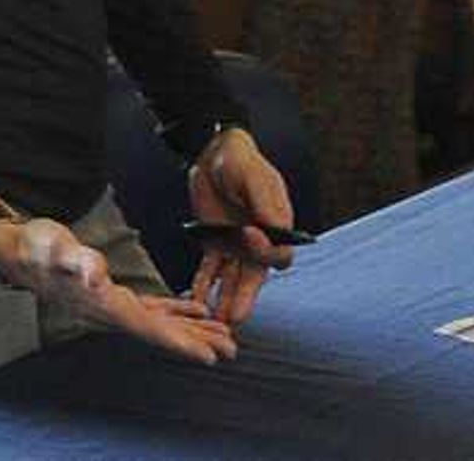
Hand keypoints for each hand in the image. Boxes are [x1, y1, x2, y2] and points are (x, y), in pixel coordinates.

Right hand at [0, 216, 238, 363]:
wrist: (18, 251)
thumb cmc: (36, 248)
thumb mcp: (53, 247)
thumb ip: (73, 260)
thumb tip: (93, 273)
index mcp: (103, 304)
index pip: (148, 328)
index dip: (179, 342)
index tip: (209, 355)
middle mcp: (111, 312)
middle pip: (161, 333)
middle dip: (196, 343)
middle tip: (232, 349)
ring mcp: (114, 306)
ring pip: (161, 324)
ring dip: (193, 331)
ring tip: (224, 336)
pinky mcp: (114, 295)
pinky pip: (152, 309)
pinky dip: (176, 312)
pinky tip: (196, 310)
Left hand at [182, 128, 297, 326]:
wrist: (214, 153)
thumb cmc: (241, 162)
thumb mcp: (254, 178)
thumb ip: (264, 204)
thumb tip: (271, 232)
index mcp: (276, 227)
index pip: (278, 256)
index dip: (266, 254)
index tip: (253, 238)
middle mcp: (258, 242)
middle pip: (254, 276)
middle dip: (245, 298)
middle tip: (236, 318)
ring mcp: (236, 245)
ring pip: (232, 279)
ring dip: (225, 299)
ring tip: (217, 320)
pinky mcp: (214, 244)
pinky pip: (209, 270)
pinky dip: (203, 284)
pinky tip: (195, 299)